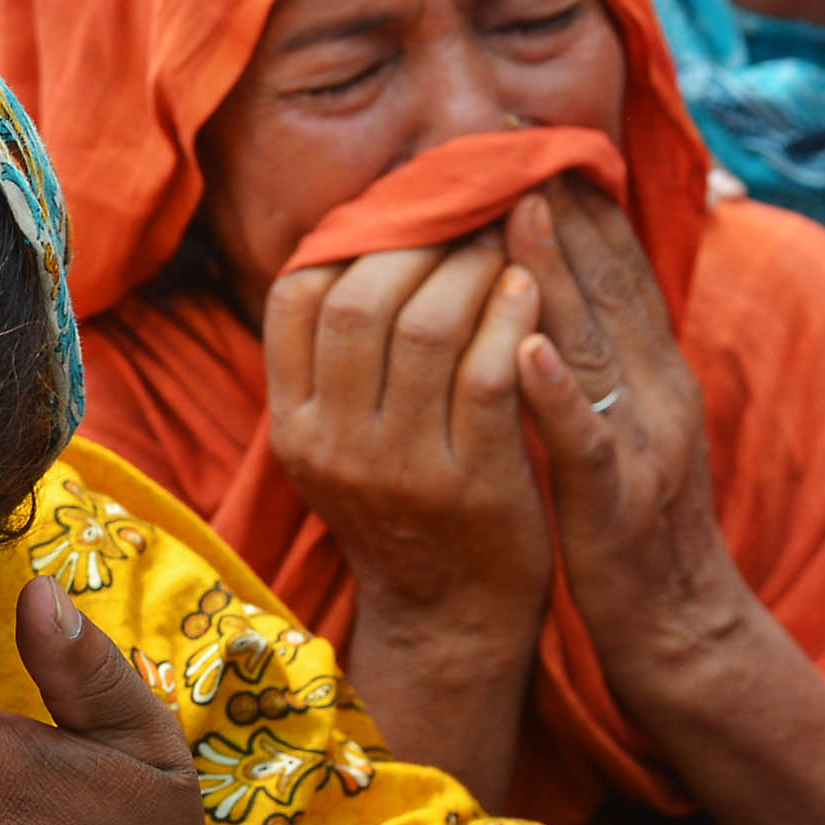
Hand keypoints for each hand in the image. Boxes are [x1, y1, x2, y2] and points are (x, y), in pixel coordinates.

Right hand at [266, 236, 553, 668]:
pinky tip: (531, 287)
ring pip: (427, 327)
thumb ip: (336, 361)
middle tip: (465, 210)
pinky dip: (510, 318)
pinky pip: (488, 374)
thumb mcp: (339, 439)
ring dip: (472, 268)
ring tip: (502, 241)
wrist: (448, 613)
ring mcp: (400, 467)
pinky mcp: (472, 484)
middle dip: (418, 240)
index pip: (295, 297)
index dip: (349, 239)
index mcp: (293, 422)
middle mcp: (334, 442)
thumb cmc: (403, 504)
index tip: (399, 212)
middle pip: (360, 299)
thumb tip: (362, 238)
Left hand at [505, 183, 752, 693]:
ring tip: (517, 206)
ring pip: (594, 342)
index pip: (615, 267)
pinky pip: (582, 438)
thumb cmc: (626, 517)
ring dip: (557, 273)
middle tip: (514, 137)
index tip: (532, 137)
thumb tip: (553, 280)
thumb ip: (596, 351)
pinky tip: (524, 350)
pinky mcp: (612, 499)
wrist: (675, 626)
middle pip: (607, 284)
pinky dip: (556, 391)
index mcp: (653, 370)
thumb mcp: (618, 418)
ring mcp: (639, 442)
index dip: (578, 200)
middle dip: (562, 208)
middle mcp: (655, 391)